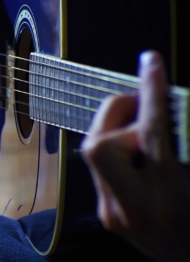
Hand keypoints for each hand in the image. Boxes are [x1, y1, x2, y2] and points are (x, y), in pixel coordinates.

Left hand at [81, 51, 189, 260]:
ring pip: (96, 151)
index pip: (153, 134)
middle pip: (99, 144)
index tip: (151, 62)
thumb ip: (185, 140)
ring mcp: (113, 213)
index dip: (152, 93)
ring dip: (120, 129)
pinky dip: (121, 151)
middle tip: (146, 103)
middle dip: (119, 113)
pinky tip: (143, 155)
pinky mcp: (106, 214)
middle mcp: (133, 207)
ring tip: (150, 130)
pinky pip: (102, 168)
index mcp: (169, 197)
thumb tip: (168, 106)